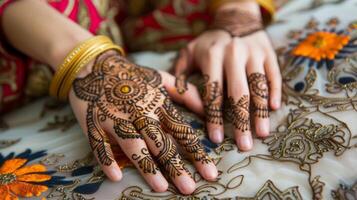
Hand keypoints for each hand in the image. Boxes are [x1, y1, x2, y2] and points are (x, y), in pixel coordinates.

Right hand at [68, 51, 216, 193]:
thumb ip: (185, 92)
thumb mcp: (162, 79)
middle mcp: (140, 113)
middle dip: (175, 166)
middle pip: (160, 143)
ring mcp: (115, 118)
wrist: (96, 64)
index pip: (181, 131)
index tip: (210, 172)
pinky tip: (116, 176)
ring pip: (133, 145)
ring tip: (160, 186)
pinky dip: (107, 159)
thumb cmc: (133, 76)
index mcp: (158, 104)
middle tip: (188, 188)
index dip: (197, 153)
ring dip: (146, 166)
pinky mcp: (94, 123)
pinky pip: (100, 144)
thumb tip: (208, 108)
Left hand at [174, 1, 280, 150]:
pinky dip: (274, 92)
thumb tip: (172, 97)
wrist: (235, 18)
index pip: (213, 92)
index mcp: (212, 56)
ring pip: (259, 86)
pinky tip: (273, 108)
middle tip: (244, 145)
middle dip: (241, 122)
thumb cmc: (209, 42)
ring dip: (260, 112)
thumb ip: (180, 74)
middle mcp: (234, 54)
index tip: (216, 139)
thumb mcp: (189, 53)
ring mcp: (254, 54)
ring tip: (261, 133)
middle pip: (238, 93)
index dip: (214, 117)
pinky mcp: (269, 54)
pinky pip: (274, 75)